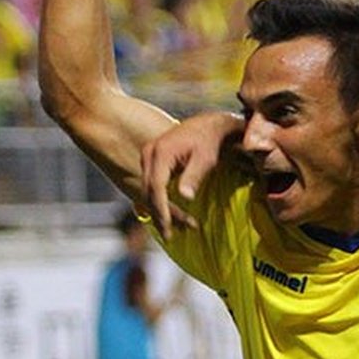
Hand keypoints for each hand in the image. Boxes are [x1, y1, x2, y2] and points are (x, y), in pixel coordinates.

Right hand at [140, 111, 245, 239]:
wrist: (210, 124)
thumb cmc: (211, 141)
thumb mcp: (206, 159)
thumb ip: (194, 177)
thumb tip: (185, 197)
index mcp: (161, 152)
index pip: (155, 187)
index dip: (161, 210)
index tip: (168, 228)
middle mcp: (150, 153)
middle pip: (148, 190)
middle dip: (158, 214)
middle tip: (169, 235)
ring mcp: (149, 155)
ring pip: (148, 188)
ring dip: (157, 209)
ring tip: (170, 229)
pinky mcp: (152, 159)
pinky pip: (151, 183)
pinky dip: (158, 199)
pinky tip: (167, 214)